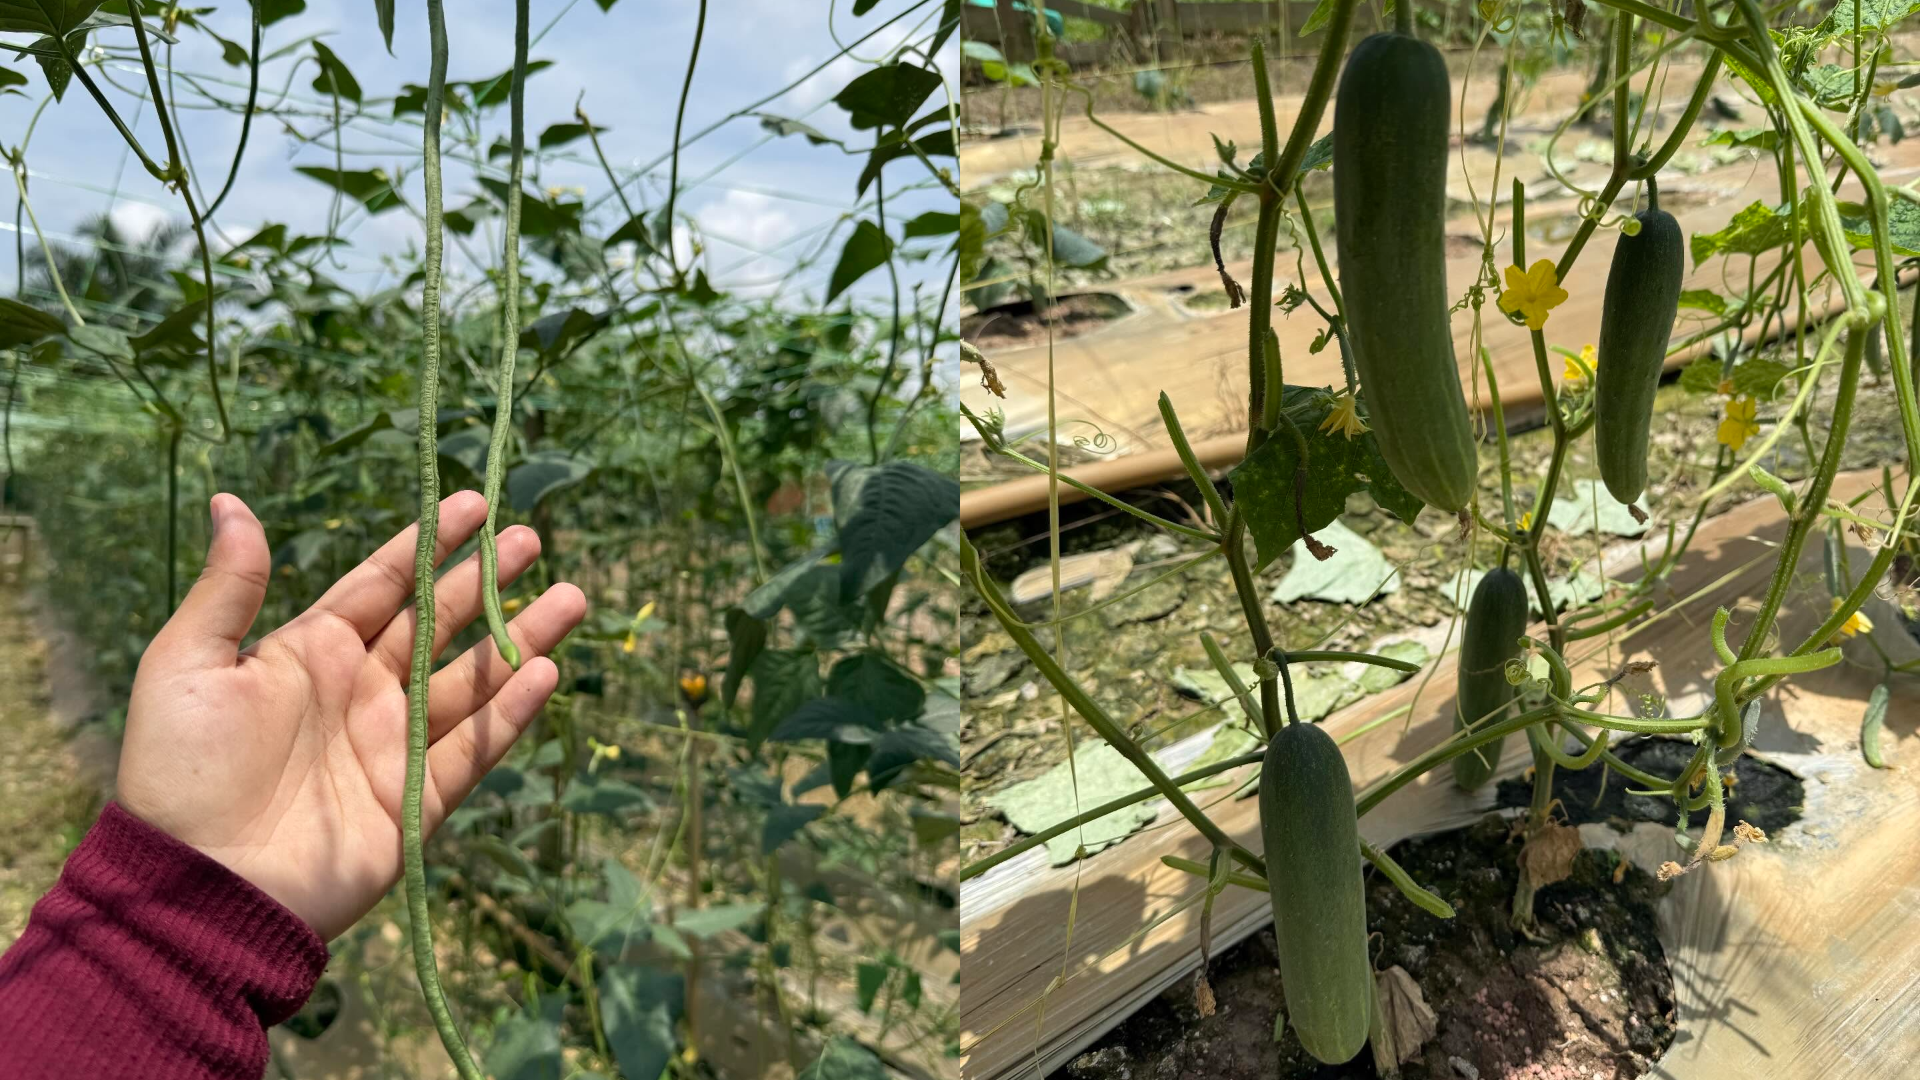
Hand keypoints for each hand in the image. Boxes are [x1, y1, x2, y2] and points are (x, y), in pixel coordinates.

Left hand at [116, 491, 586, 939]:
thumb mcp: (188, 664)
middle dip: (488, 581)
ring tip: (572, 598)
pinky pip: (474, 749)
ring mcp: (394, 746)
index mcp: (311, 653)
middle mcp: (362, 692)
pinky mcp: (417, 801)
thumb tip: (231, 500)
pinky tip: (545, 672)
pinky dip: (511, 713)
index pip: (383, 585)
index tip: (474, 504)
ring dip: (523, 639)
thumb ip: (228, 587)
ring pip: (473, 681)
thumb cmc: (182, 770)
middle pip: (440, 624)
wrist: (196, 883)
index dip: (429, 544)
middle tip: (531, 539)